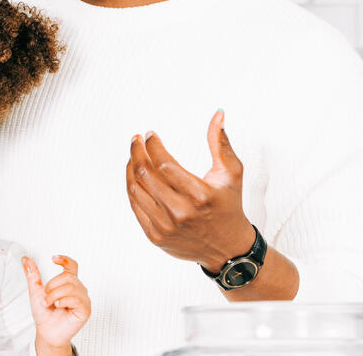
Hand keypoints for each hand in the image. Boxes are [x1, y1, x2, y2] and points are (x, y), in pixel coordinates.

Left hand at [23, 255, 89, 352]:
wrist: (46, 332)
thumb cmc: (44, 314)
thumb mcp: (36, 291)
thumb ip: (33, 275)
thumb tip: (26, 259)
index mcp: (68, 282)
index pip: (71, 266)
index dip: (65, 260)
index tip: (53, 258)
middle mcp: (78, 289)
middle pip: (68, 277)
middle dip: (52, 286)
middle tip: (45, 297)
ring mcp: (83, 299)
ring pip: (71, 287)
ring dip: (55, 295)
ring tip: (49, 304)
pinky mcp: (85, 310)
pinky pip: (76, 299)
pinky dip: (63, 301)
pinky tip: (58, 306)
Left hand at [125, 110, 254, 271]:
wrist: (227, 248)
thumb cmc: (229, 206)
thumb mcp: (231, 173)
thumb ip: (221, 143)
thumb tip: (218, 115)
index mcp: (200, 195)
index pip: (164, 163)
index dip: (153, 145)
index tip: (150, 134)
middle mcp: (181, 212)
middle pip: (145, 174)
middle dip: (136, 151)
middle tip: (136, 139)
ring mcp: (166, 226)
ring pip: (135, 189)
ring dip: (131, 167)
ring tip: (134, 155)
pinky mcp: (156, 236)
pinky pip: (135, 206)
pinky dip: (132, 187)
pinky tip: (134, 175)